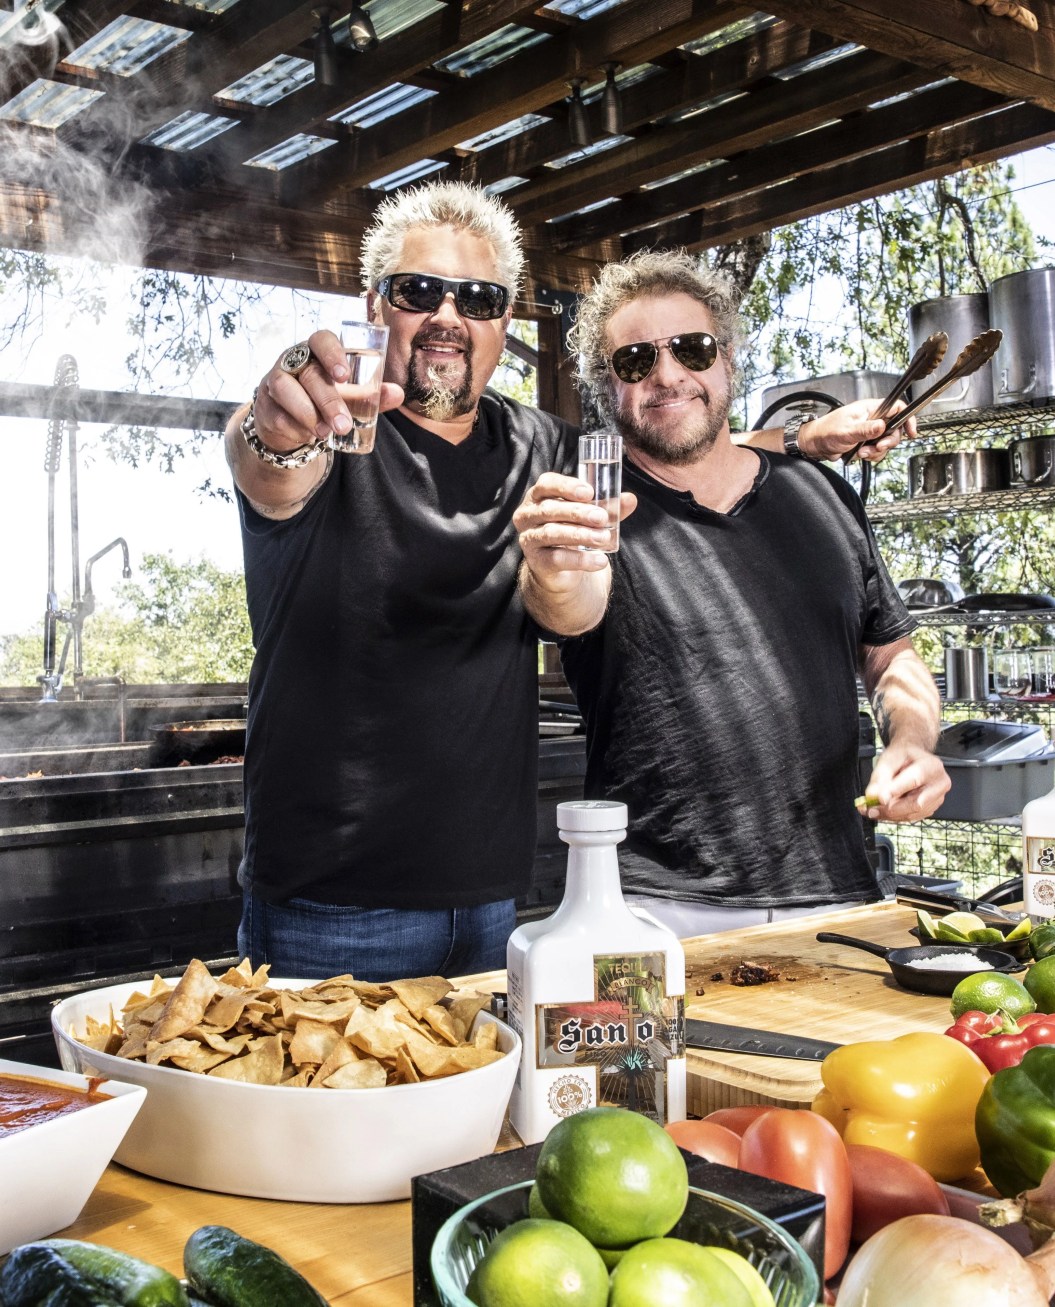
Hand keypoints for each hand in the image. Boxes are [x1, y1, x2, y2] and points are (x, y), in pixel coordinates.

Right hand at [254, 329, 403, 450]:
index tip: (344, 375)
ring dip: (307, 413)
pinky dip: (294, 427)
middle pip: (307, 372)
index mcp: (316, 352)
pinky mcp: (263, 405)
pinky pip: (276, 414)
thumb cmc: (324, 401)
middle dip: (327, 400)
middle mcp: (292, 361)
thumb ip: (372, 396)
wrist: (292, 426)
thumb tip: (398, 394)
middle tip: (344, 424)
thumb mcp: (349, 398)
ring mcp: (274, 381)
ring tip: (326, 433)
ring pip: (284, 388)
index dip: (331, 354)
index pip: (320, 340)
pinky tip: (308, 437)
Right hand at [514, 472, 636, 591]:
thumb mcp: (591, 517)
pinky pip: (556, 558)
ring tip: (603, 538)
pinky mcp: (536, 562)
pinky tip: (599, 561)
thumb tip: (630, 499)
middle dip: (578, 513)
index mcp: (539, 496)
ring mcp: (529, 539)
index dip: (566, 486)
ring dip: (581, 535)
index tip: (589, 493)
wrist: (563, 569)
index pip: (546, 484)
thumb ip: (609, 508)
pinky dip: (580, 560)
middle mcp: (528, 515)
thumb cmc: (574, 532)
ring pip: (552, 533)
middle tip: (602, 518)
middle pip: (550, 509)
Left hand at [800, 399, 916, 463]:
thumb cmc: (826, 431)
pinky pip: (877, 450)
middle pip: (895, 429)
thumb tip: (882, 426)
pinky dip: (871, 455)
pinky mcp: (866, 441)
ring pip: (886, 442)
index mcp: (870, 408)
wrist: (814, 443)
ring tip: (861, 452)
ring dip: (876, 451)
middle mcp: (872, 418)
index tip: (911, 431)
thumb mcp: (847, 431)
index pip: (897, 407)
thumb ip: (866, 429)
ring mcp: (870, 430)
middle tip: (876, 447)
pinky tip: (860, 454)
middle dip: (887, 442)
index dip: (907, 418)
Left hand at [857, 744, 949, 823]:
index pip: (914, 780)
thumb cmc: (903, 757)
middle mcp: (940, 783)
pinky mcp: (931, 808)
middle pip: (916, 803)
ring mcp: (937, 798)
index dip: (896, 791)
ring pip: (912, 813)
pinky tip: (883, 811)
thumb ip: (880, 777)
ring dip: (890, 815)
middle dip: (890, 808)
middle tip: (871, 809)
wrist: (913, 758)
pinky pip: (912, 817)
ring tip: (873, 810)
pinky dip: (895, 816)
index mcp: (932, 766)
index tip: (880, 798)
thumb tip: (873, 796)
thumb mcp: (889, 759)